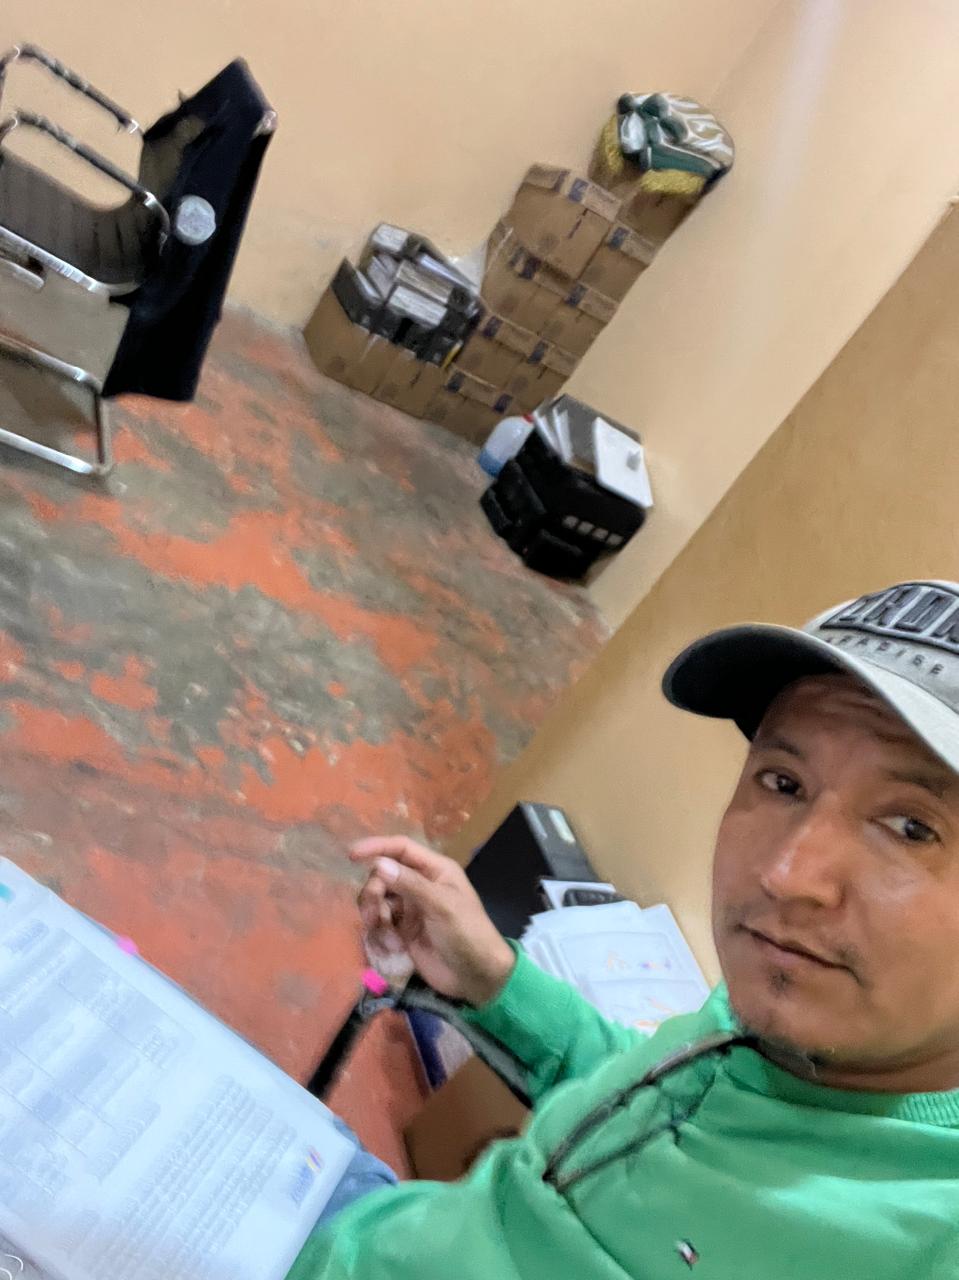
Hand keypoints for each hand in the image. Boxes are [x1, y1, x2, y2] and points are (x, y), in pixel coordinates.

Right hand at [351, 836, 515, 1006]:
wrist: (476, 977)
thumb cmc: (467, 934)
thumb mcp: (442, 906)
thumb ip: (410, 884)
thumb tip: (378, 864)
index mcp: (434, 870)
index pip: (401, 849)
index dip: (376, 847)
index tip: (351, 855)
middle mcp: (420, 885)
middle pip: (383, 876)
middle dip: (373, 893)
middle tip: (374, 914)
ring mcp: (410, 909)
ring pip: (378, 901)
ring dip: (375, 917)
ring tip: (387, 938)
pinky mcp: (403, 932)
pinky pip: (380, 925)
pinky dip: (380, 935)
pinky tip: (392, 949)